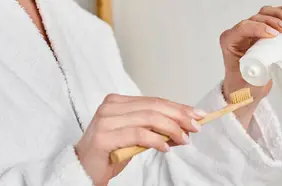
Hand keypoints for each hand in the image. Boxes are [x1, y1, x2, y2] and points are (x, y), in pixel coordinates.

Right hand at [74, 94, 205, 184]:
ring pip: (148, 118)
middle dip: (179, 117)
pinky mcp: (104, 136)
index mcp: (117, 102)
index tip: (198, 115)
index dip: (178, 108)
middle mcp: (110, 106)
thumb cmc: (110, 154)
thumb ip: (155, 129)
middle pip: (154, 107)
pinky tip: (166, 148)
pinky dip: (156, 140)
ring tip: (183, 140)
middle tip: (196, 127)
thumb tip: (184, 127)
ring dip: (171, 129)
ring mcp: (106, 120)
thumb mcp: (137, 138)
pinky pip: (138, 134)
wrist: (84, 171)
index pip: (154, 101)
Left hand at [220, 5, 281, 125]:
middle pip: (256, 18)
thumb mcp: (250, 83)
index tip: (274, 34)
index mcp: (230, 42)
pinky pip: (271, 17)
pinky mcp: (262, 31)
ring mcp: (251, 31)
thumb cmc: (243, 85)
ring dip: (279, 15)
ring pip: (264, 14)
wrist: (245, 88)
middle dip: (272, 21)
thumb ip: (262, 77)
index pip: (243, 28)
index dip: (259, 27)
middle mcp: (239, 34)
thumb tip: (280, 65)